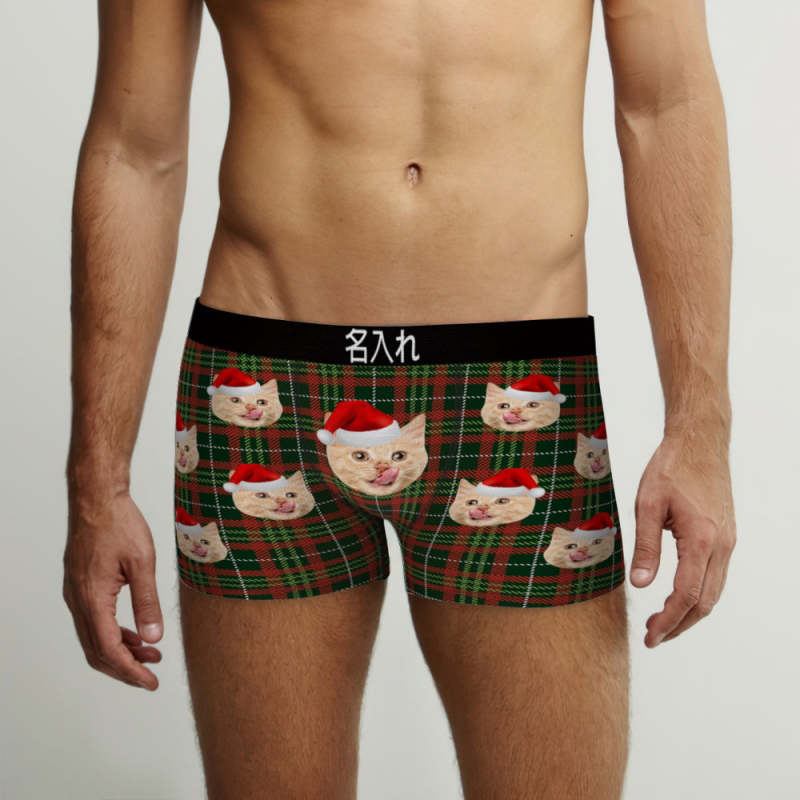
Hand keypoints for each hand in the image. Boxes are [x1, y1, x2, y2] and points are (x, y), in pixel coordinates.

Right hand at [63, 491, 162, 688]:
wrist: (98, 500)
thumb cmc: (120, 525)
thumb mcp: (142, 563)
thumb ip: (147, 603)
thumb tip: (153, 638)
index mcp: (92, 599)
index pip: (109, 650)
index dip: (130, 671)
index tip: (150, 682)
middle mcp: (78, 601)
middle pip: (97, 651)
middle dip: (125, 667)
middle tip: (151, 675)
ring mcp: (76, 594)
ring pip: (94, 638)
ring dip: (121, 650)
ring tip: (151, 654)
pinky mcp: (80, 586)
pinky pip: (94, 621)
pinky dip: (114, 633)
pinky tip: (135, 633)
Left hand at [630, 430, 735, 646]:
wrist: (700, 441)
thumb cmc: (671, 468)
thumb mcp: (647, 505)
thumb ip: (645, 547)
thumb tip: (640, 584)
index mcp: (702, 540)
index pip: (687, 595)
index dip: (668, 620)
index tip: (650, 636)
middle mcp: (722, 546)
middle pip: (705, 602)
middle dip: (679, 624)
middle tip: (652, 636)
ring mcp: (728, 542)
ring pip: (714, 591)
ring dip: (689, 611)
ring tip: (660, 621)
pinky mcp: (726, 536)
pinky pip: (716, 576)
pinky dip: (698, 594)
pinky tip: (677, 595)